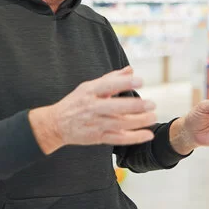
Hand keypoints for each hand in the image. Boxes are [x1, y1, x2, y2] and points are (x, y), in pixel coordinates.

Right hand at [29, 66, 156, 153]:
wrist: (56, 125)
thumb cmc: (76, 102)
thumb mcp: (89, 86)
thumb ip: (111, 78)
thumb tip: (131, 70)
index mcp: (90, 92)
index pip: (108, 85)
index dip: (124, 83)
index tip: (140, 80)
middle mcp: (92, 108)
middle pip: (115, 107)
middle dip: (135, 106)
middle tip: (152, 103)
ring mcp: (95, 124)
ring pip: (119, 124)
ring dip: (138, 122)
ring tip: (153, 117)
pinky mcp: (98, 138)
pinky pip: (119, 139)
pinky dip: (134, 138)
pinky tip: (148, 134)